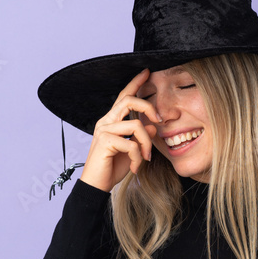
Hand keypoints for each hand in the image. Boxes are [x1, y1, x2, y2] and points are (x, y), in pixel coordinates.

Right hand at [79, 68, 161, 191]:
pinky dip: (137, 157)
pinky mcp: (104, 142)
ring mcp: (103, 131)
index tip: (147, 72)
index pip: (124, 96)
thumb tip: (154, 127)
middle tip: (160, 119)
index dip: (135, 83)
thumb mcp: (132, 150)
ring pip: (136, 126)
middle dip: (149, 107)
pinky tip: (135, 167)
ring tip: (145, 158)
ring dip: (146, 144)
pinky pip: (131, 144)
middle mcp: (105, 122)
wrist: (97, 186)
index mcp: (111, 120)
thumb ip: (141, 137)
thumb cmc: (112, 168)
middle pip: (129, 101)